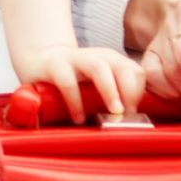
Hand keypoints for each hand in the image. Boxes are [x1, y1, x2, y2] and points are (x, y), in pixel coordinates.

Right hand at [14, 44, 145, 122]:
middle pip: (123, 67)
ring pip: (99, 68)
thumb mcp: (99, 85)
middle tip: (128, 114)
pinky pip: (68, 82)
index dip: (139, 93)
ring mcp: (76, 59)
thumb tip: (131, 123)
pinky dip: (76, 102)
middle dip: (130, 91)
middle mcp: (98, 57)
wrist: (41, 61)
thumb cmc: (76, 80)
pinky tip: (78, 118)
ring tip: (113, 112)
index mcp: (112, 61)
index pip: (136, 72)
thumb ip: (113, 96)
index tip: (134, 113)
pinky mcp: (54, 65)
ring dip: (110, 91)